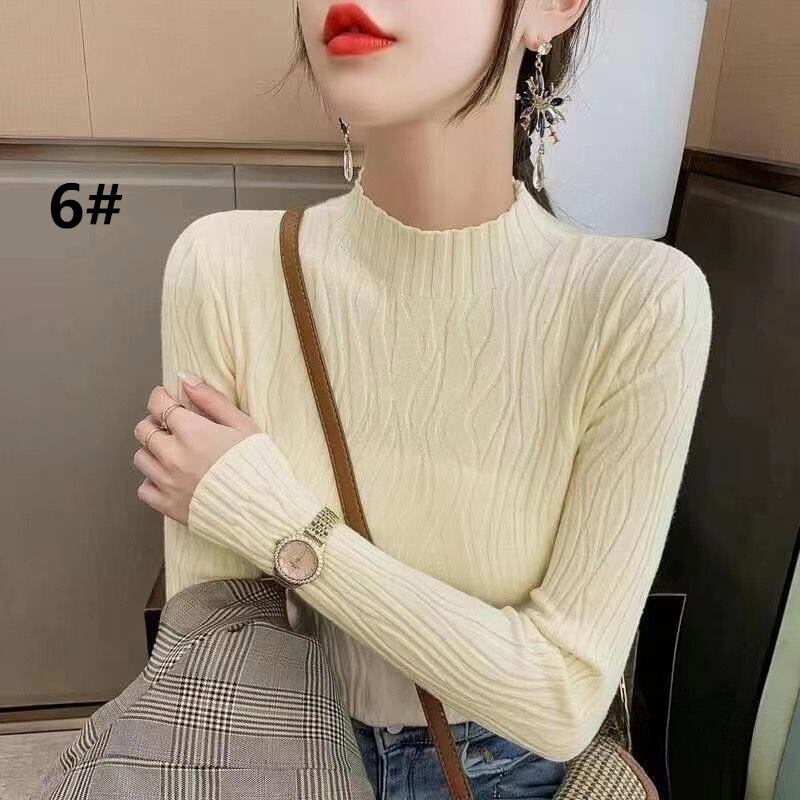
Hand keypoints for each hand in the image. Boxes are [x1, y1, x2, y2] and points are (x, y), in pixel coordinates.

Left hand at [133, 372, 260, 525]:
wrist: (263, 510)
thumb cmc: (259, 466)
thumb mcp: (243, 425)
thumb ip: (211, 400)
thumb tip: (185, 377)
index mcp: (192, 432)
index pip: (158, 405)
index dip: (160, 397)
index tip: (166, 398)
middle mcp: (173, 456)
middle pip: (142, 430)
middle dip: (154, 422)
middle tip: (171, 426)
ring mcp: (168, 482)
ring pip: (140, 458)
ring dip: (152, 450)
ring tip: (172, 452)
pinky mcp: (168, 506)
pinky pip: (144, 489)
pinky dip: (152, 481)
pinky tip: (170, 478)